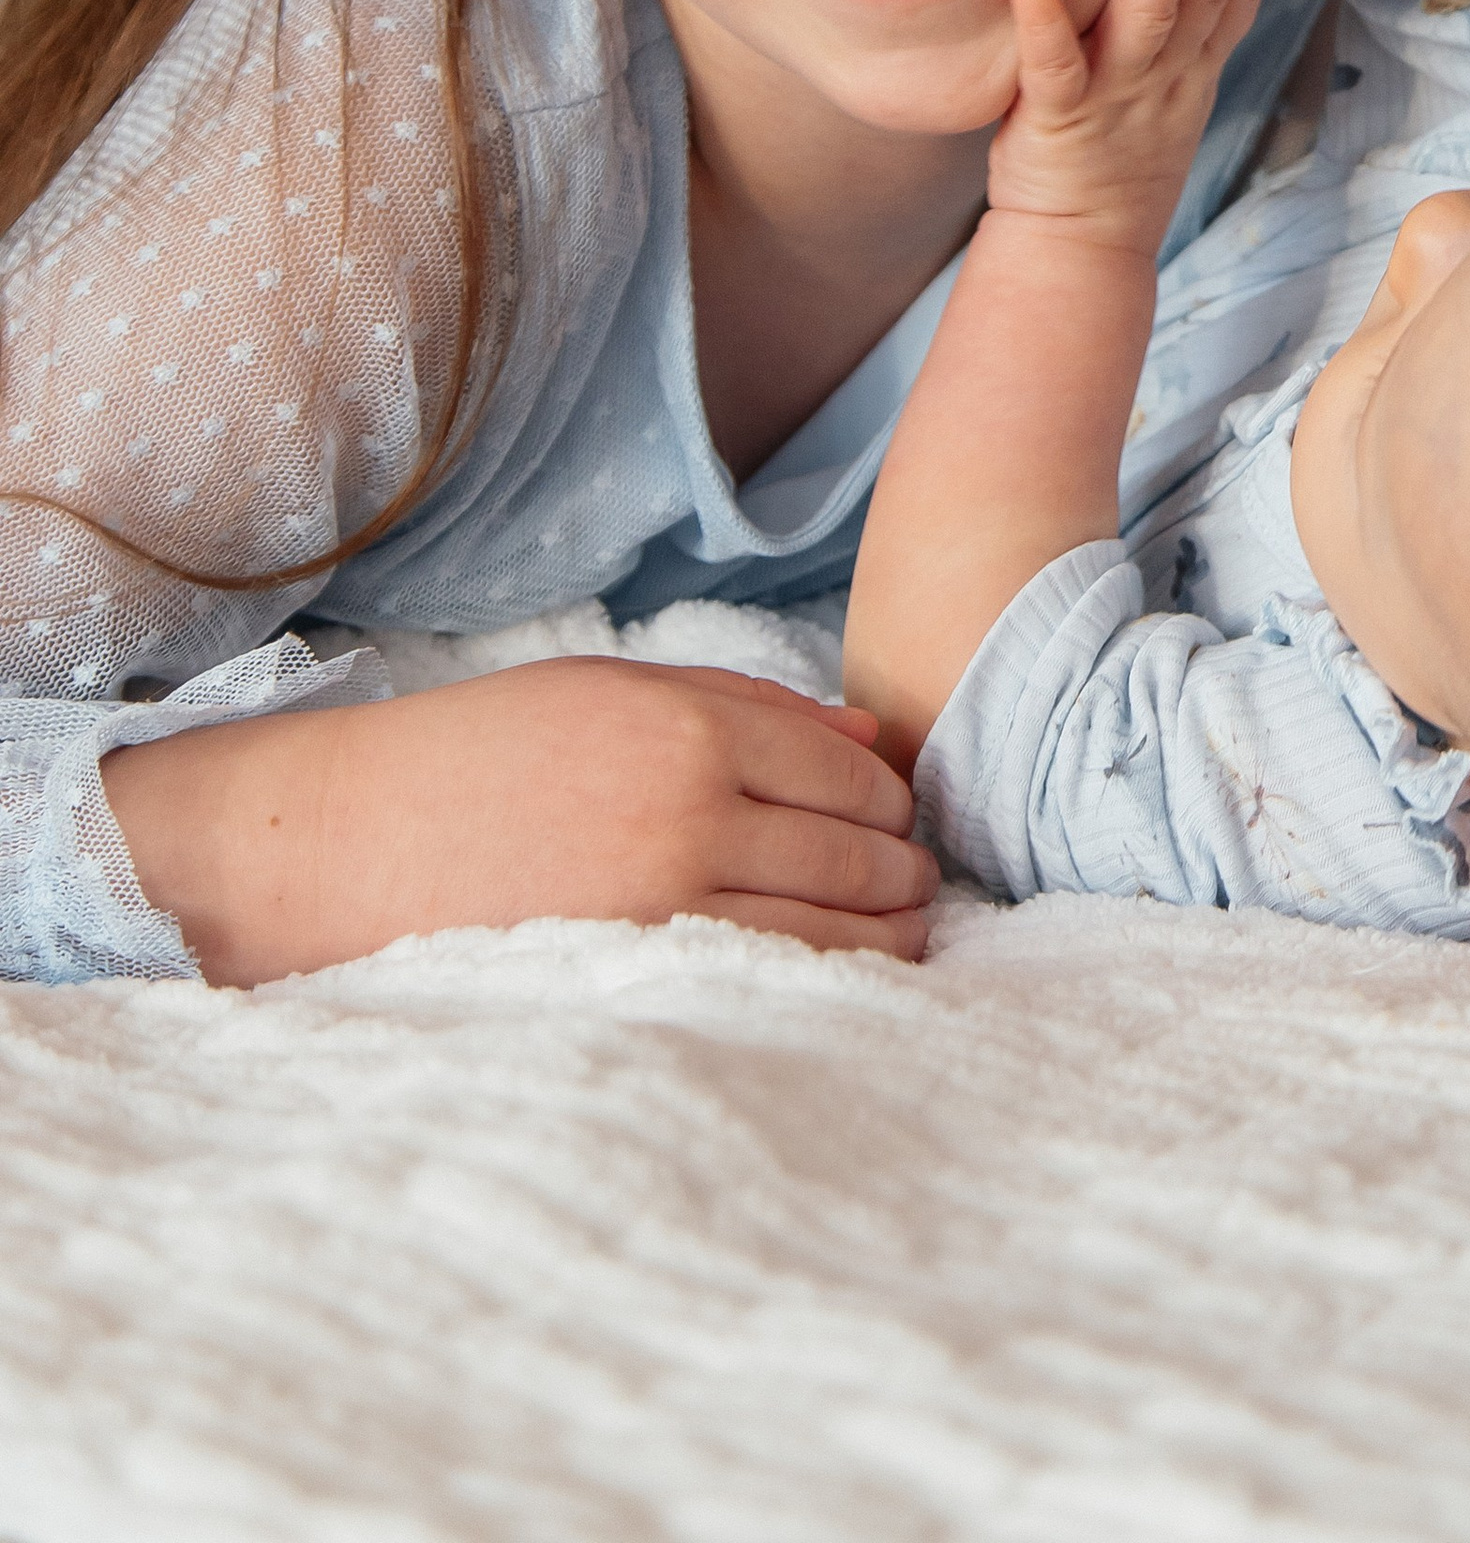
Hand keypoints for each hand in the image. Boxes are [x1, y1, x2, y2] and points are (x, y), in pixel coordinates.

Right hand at [104, 656, 937, 987]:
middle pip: (865, 855)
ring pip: (843, 934)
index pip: (857, 775)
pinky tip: (831, 985)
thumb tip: (873, 740)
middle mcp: (693, 814)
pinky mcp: (638, 985)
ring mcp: (668, 909)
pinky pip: (778, 990)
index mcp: (689, 729)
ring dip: (889, 937)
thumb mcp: (610, 693)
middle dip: (905, 874)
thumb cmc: (478, 756)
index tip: (894, 823)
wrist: (343, 846)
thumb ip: (749, 707)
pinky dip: (830, 988)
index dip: (893, 804)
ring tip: (892, 940)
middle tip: (911, 888)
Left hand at [988, 0, 1278, 260]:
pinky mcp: (1060, 118)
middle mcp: (1167, 76)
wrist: (1079, 249)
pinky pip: (1053, 64)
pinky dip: (1043, 19)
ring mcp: (1117, 96)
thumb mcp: (1173, 95)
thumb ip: (1183, 30)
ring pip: (1149, 19)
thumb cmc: (1117, 160)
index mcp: (1194, 68)